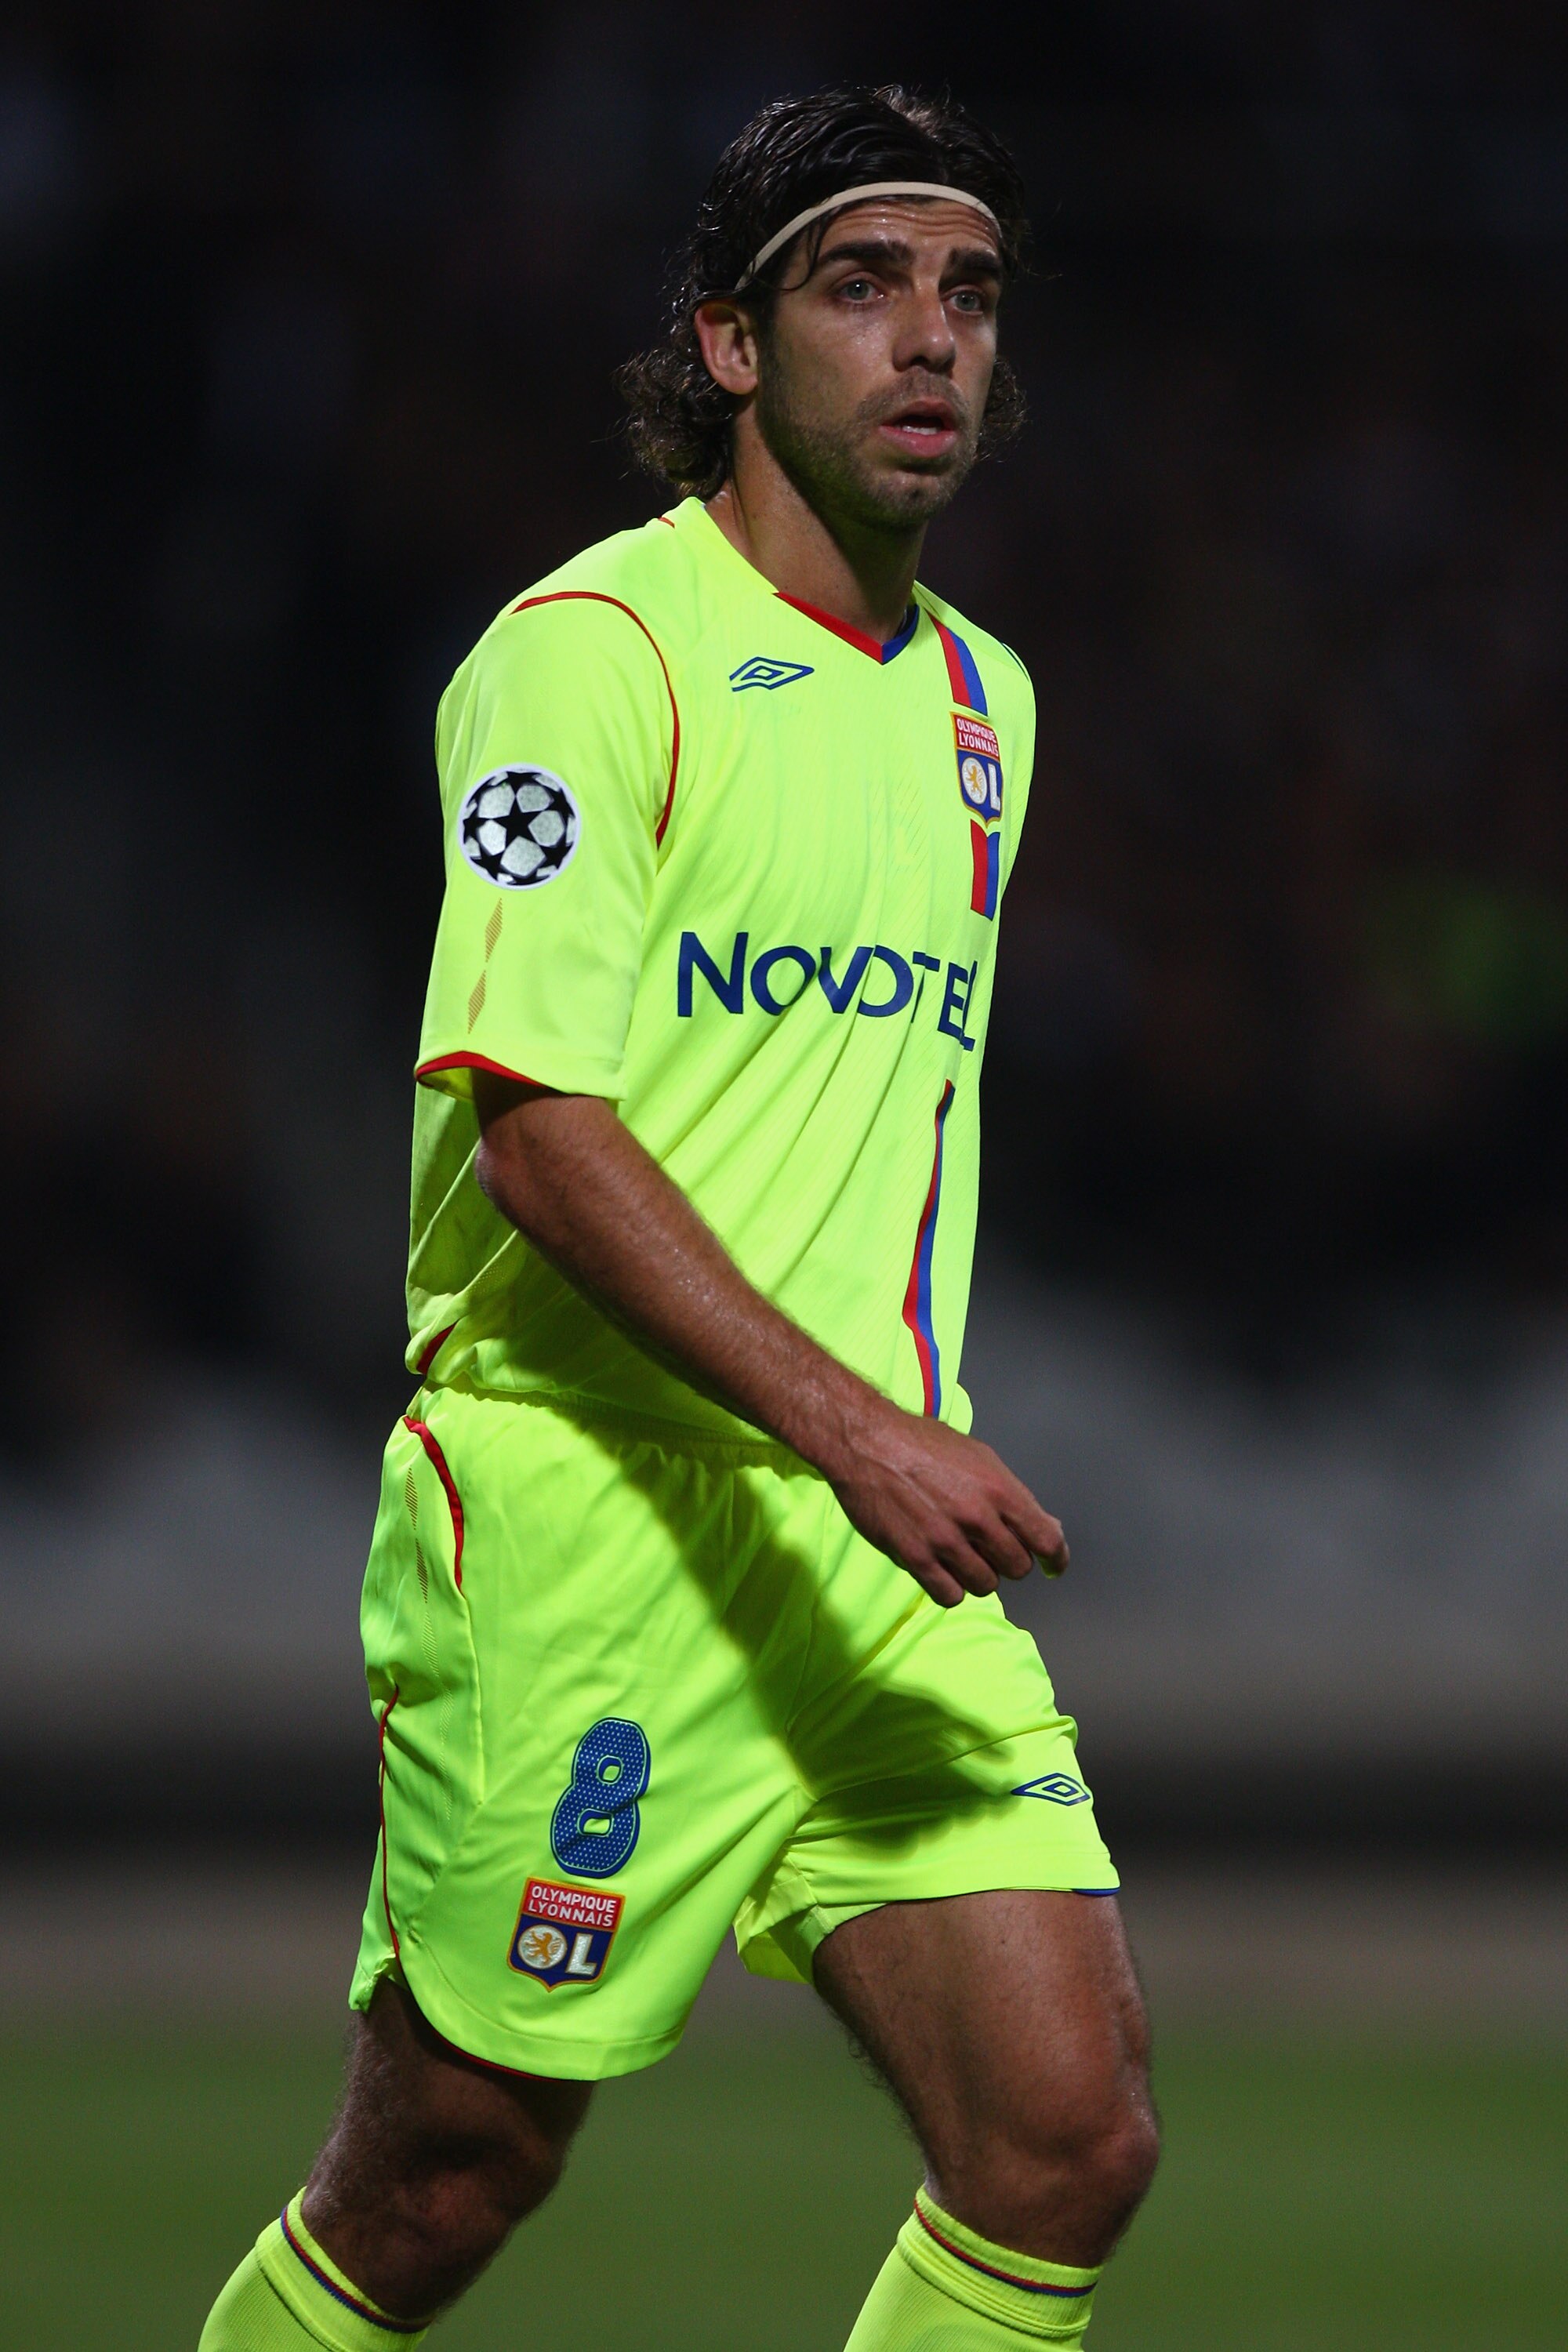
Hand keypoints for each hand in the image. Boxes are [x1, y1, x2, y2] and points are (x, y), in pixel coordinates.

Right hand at [817, 1398, 1068, 1607]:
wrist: (868, 1442)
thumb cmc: (923, 1443)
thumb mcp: (978, 1456)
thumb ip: (1012, 1494)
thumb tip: (1047, 1526)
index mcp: (999, 1489)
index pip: (1046, 1540)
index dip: (1056, 1558)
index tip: (1053, 1566)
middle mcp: (977, 1517)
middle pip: (1017, 1568)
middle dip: (1008, 1561)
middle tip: (991, 1550)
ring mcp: (945, 1540)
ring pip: (985, 1585)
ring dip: (979, 1575)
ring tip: (962, 1556)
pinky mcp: (915, 1557)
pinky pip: (950, 1595)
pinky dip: (951, 1588)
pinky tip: (942, 1571)